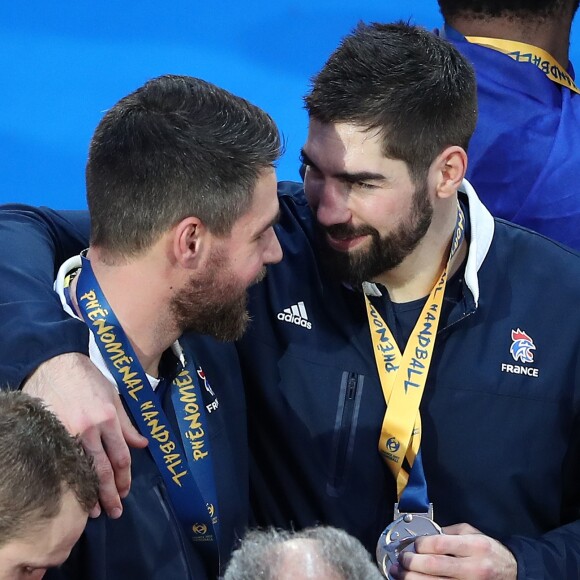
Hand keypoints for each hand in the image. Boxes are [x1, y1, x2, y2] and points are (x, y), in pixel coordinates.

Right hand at [23, 352, 147, 517]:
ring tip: (94, 511)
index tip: (125, 492)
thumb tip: (142, 444)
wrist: (57, 365)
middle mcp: (89, 428)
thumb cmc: (89, 379)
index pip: (120, 456)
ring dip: (89, 492)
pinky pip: (64, 461)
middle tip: (115, 512)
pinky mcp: (52, 433)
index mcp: (108, 418)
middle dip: (110, 493)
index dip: (124, 477)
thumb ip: (127, 424)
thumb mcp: (114, 397)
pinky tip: (73, 491)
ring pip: (82, 469)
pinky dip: (71, 478)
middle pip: (102, 469)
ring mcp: (68, 432)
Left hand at [389, 523, 516, 579]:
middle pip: (433, 566)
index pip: (439, 544)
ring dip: (411, 578)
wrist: (513, 572)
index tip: (413, 545)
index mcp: (475, 546)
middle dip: (411, 562)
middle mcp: (473, 568)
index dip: (420, 544)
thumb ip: (449, 533)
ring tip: (399, 572)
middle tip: (401, 559)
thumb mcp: (472, 533)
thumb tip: (423, 535)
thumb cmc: (489, 551)